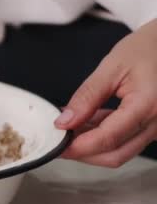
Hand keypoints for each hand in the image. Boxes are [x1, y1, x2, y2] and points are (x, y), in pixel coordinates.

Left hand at [55, 19, 156, 166]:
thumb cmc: (146, 49)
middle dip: (83, 153)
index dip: (79, 147)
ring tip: (68, 128)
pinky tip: (85, 123)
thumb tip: (64, 122)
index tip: (57, 146)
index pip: (108, 138)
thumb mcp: (111, 68)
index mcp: (148, 105)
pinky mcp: (154, 126)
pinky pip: (127, 140)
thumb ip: (87, 97)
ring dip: (92, 145)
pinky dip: (104, 136)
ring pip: (121, 151)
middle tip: (59, 141)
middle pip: (115, 155)